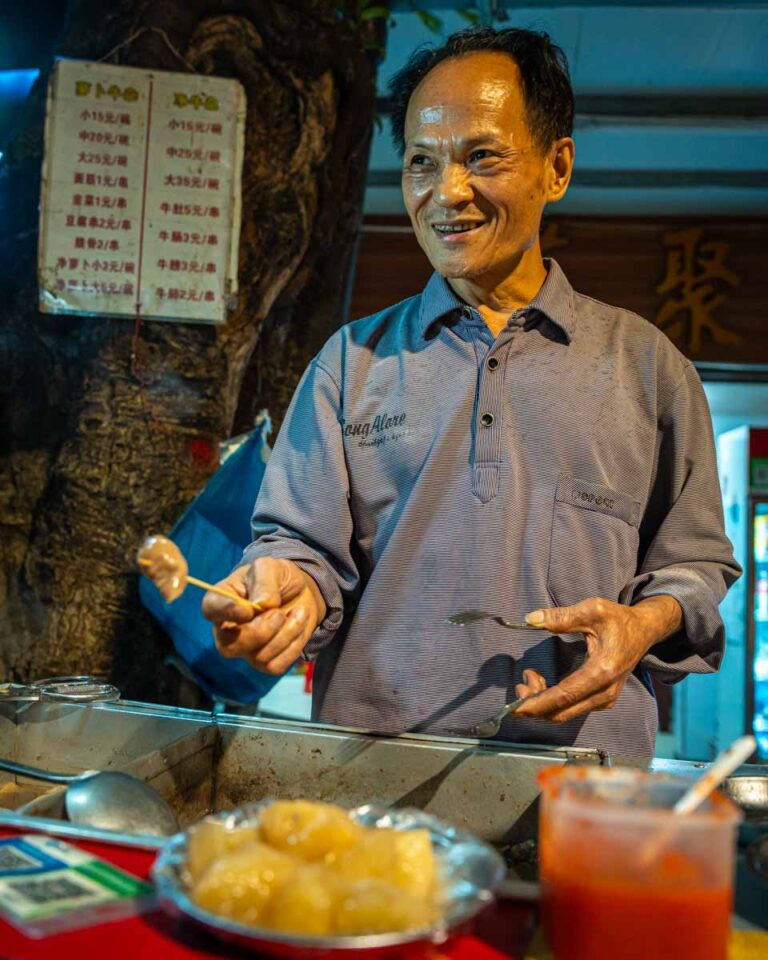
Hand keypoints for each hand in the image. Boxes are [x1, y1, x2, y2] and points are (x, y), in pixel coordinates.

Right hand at [201, 557, 326, 675]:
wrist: (300, 592)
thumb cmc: (276, 577)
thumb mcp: (270, 568)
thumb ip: (264, 582)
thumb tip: (262, 605)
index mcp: (220, 600)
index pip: (211, 610)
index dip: (227, 612)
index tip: (248, 610)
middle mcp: (226, 630)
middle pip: (229, 646)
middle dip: (261, 631)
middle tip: (279, 613)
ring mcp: (245, 649)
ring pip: (258, 657)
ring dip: (285, 634)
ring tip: (298, 611)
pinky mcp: (265, 661)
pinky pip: (275, 665)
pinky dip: (293, 646)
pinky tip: (298, 626)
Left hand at [513, 595, 681, 722]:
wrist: (643, 631)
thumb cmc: (619, 619)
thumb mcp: (592, 609)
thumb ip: (561, 616)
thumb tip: (530, 619)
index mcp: (602, 671)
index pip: (564, 696)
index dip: (537, 703)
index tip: (515, 706)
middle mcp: (605, 692)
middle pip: (562, 712)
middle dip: (534, 704)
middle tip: (519, 685)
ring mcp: (605, 699)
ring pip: (565, 712)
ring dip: (541, 701)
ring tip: (529, 675)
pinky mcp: (601, 700)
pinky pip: (572, 708)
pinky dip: (552, 701)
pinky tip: (541, 683)